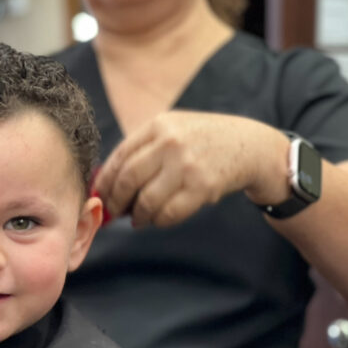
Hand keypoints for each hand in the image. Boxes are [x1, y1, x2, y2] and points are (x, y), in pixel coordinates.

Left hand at [93, 111, 289, 227]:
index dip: (105, 180)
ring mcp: (186, 165)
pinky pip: (169, 213)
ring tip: (137, 219)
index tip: (99, 195)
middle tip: (114, 212)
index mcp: (158, 125)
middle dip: (116, 201)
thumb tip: (108, 182)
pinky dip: (159, 221)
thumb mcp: (173, 129)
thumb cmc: (203, 140)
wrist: (249, 145)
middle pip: (128, 179)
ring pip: (147, 200)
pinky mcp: (202, 187)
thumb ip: (143, 148)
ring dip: (138, 215)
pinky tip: (157, 220)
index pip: (120, 156)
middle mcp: (170, 142)